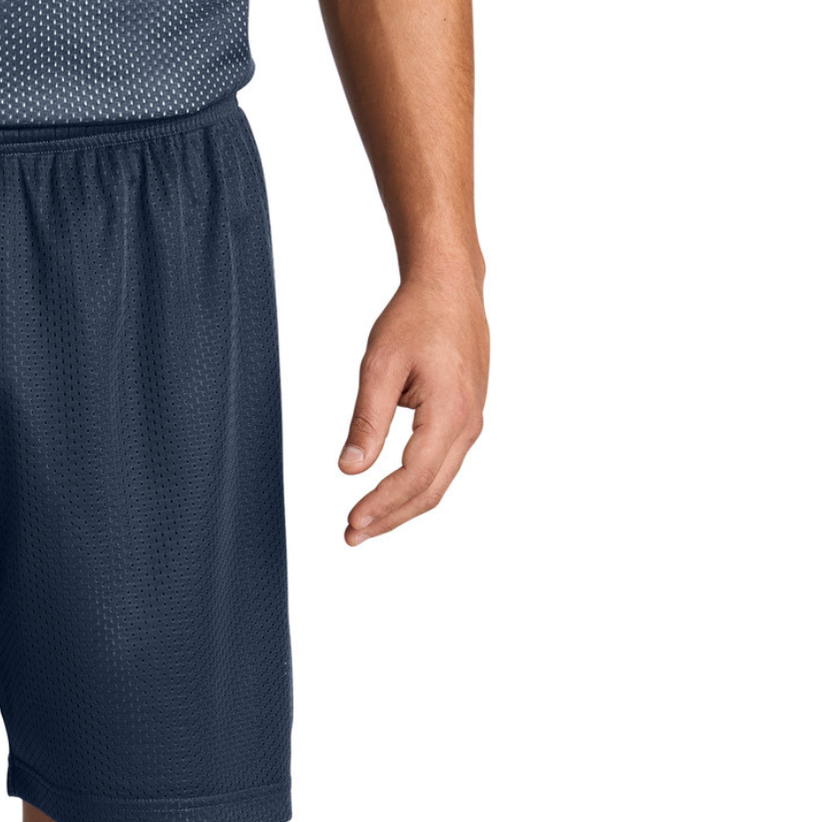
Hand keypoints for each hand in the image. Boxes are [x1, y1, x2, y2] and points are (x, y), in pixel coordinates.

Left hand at [337, 269, 487, 546]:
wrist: (450, 286)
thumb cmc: (416, 316)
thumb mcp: (380, 365)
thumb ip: (366, 420)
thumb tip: (349, 469)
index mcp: (451, 410)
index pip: (415, 476)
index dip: (383, 505)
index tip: (352, 522)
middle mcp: (469, 423)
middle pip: (430, 491)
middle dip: (390, 518)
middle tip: (351, 535)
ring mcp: (472, 422)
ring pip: (438, 483)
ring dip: (401, 508)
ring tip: (364, 523)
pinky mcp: (466, 419)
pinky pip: (442, 466)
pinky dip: (415, 488)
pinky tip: (389, 496)